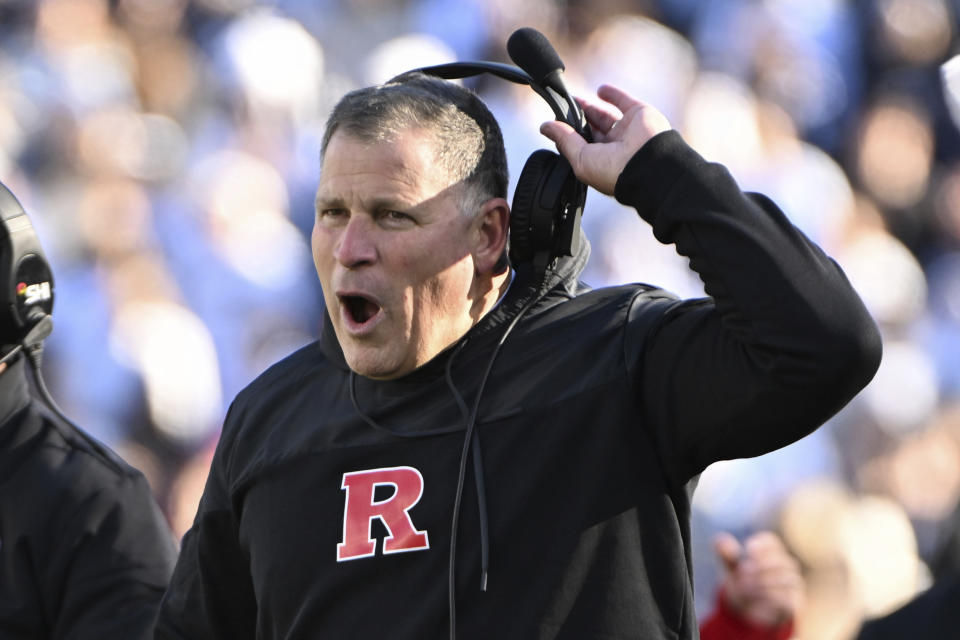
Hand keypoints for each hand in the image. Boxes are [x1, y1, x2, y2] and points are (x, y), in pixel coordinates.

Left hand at [538, 84, 671, 194]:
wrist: (648, 162)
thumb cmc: (615, 170)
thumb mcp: (581, 159)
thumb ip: (564, 140)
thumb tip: (545, 127)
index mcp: (601, 163)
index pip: (581, 147)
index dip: (568, 135)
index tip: (553, 124)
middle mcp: (615, 148)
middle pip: (592, 130)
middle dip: (577, 120)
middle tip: (561, 108)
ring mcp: (627, 131)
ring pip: (605, 116)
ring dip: (590, 107)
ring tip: (573, 99)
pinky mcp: (639, 115)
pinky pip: (624, 102)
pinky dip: (613, 95)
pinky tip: (600, 90)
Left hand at [714, 530, 804, 627]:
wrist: (748, 611)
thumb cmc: (742, 583)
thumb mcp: (731, 569)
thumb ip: (726, 555)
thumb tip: (720, 541)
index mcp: (770, 553)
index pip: (771, 542)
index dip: (761, 544)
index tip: (748, 550)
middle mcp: (786, 567)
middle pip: (782, 560)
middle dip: (761, 565)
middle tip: (742, 572)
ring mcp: (792, 586)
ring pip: (788, 578)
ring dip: (764, 581)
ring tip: (744, 585)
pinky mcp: (792, 605)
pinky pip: (788, 599)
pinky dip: (771, 597)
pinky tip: (756, 597)